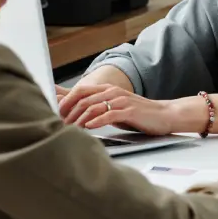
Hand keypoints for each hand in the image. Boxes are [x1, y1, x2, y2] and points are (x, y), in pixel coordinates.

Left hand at [58, 84, 174, 135]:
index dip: (65, 101)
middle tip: (59, 124)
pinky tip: (89, 127)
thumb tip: (76, 114)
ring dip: (79, 118)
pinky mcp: (129, 111)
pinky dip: (97, 121)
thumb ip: (97, 109)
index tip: (54, 113)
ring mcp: (121, 100)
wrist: (164, 114)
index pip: (79, 91)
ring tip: (70, 128)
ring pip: (94, 106)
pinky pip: (109, 114)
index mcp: (107, 90)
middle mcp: (112, 92)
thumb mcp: (114, 109)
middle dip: (68, 111)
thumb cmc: (137, 114)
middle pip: (83, 98)